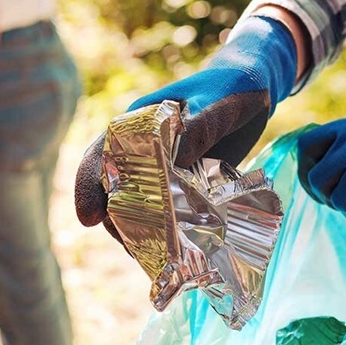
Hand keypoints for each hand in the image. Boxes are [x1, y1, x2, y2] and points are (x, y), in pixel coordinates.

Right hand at [74, 15, 297, 235]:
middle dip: (115, 221)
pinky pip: (168, 213)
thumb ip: (195, 131)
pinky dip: (167, 233)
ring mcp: (162, 171)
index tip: (88, 217)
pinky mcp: (184, 186)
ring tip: (152, 257)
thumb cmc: (231, 87)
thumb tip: (173, 165)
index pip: (100, 156)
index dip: (89, 186)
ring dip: (140, 232)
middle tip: (131, 248)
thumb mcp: (215, 105)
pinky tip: (175, 253)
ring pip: (137, 207)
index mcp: (136, 125)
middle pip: (113, 191)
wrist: (256, 87)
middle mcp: (141, 151)